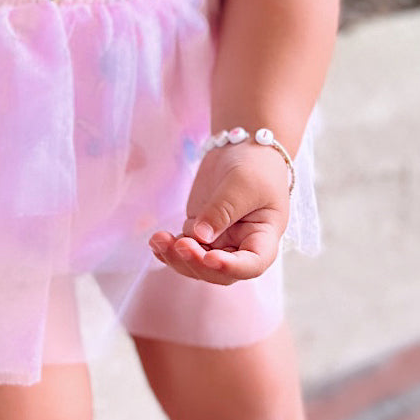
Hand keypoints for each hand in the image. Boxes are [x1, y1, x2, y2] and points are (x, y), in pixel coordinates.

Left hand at [149, 143, 289, 283]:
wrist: (242, 147)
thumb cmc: (254, 165)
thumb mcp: (242, 183)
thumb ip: (223, 210)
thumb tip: (199, 235)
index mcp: (263, 237)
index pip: (252, 264)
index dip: (231, 267)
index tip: (210, 257)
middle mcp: (241, 246)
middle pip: (220, 272)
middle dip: (197, 263)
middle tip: (180, 245)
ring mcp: (219, 241)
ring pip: (197, 264)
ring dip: (177, 257)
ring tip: (159, 239)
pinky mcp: (199, 232)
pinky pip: (183, 250)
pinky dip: (169, 249)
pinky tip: (157, 241)